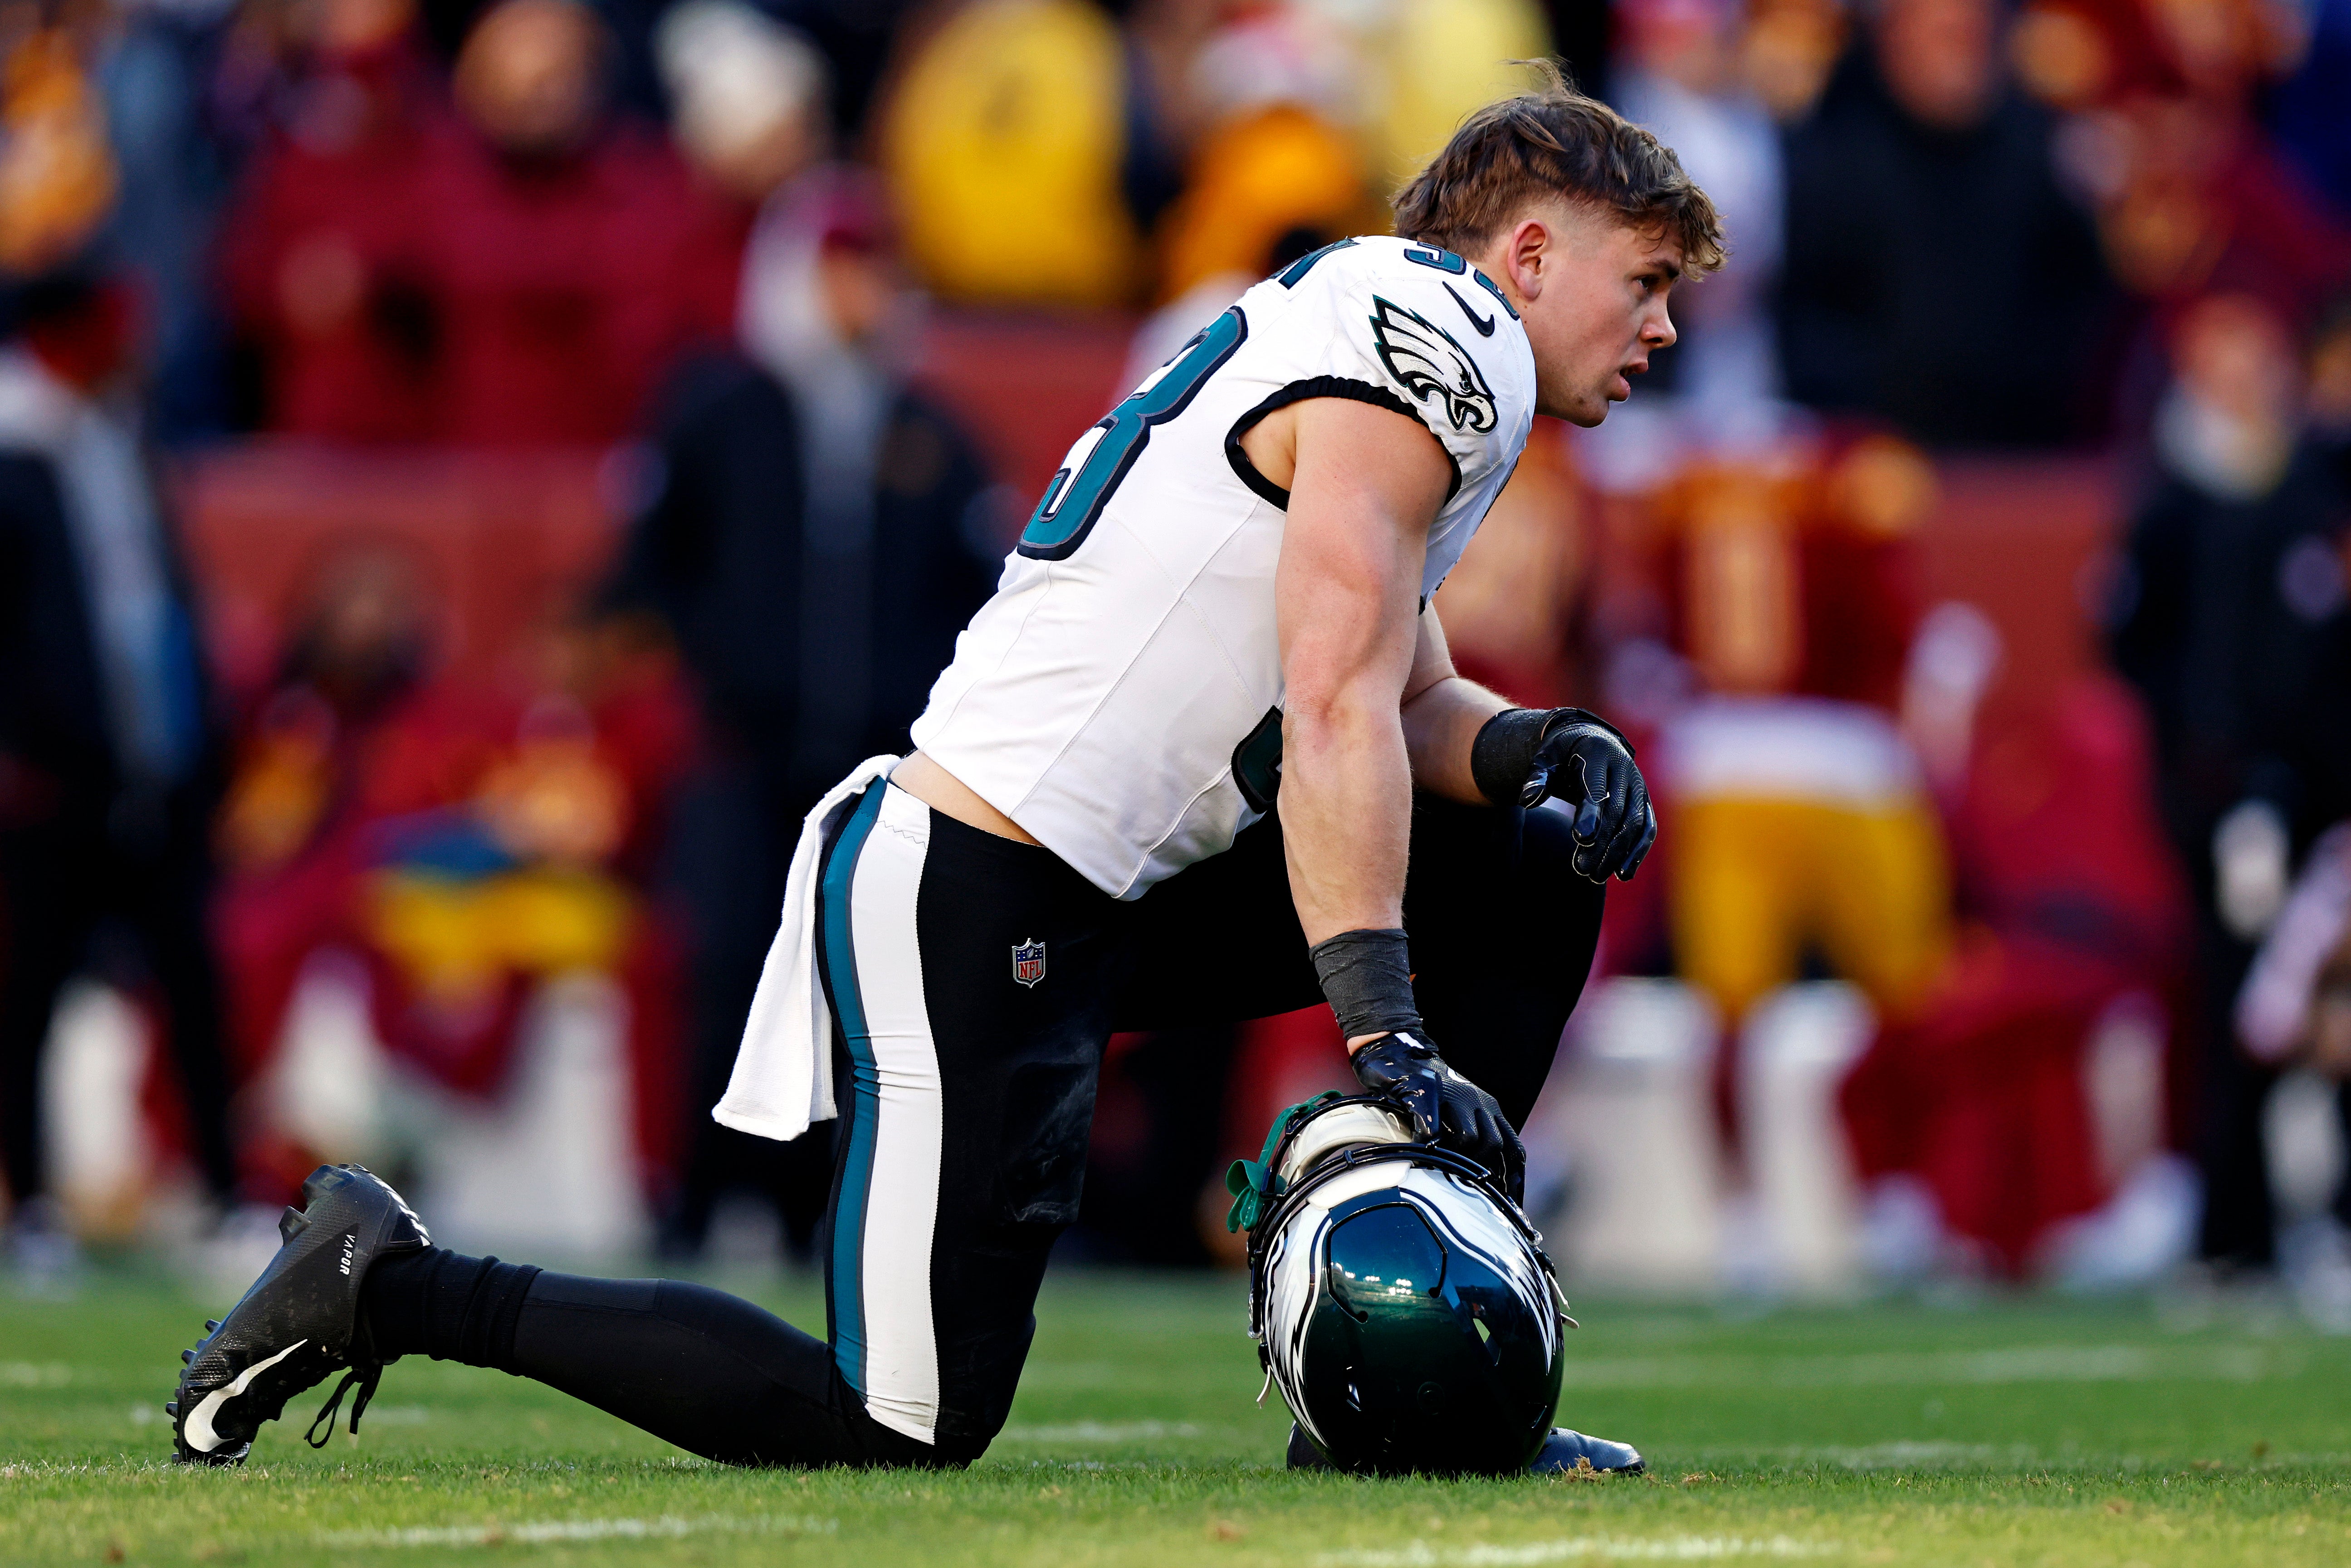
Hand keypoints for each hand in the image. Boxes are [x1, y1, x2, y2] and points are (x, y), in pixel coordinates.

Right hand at [1351, 1032, 1524, 1200]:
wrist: (1395, 1051)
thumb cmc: (1423, 1092)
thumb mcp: (1455, 1114)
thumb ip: (1469, 1140)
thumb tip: (1479, 1182)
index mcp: (1488, 1110)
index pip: (1513, 1150)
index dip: (1514, 1181)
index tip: (1509, 1206)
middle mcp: (1476, 1101)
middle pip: (1494, 1145)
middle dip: (1483, 1171)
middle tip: (1466, 1191)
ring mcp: (1451, 1095)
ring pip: (1470, 1138)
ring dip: (1457, 1159)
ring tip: (1441, 1170)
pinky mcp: (1424, 1091)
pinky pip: (1431, 1126)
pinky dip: (1428, 1145)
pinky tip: (1420, 1154)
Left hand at [1528, 717, 1655, 882]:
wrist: (1590, 741)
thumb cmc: (1562, 755)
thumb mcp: (1545, 759)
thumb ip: (1537, 779)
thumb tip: (1527, 800)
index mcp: (1597, 754)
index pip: (1595, 788)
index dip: (1590, 814)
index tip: (1581, 839)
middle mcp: (1624, 768)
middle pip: (1617, 811)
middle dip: (1601, 843)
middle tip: (1581, 870)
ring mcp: (1638, 784)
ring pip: (1635, 822)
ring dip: (1618, 853)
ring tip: (1596, 877)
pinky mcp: (1644, 799)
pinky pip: (1647, 827)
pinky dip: (1638, 851)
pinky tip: (1623, 873)